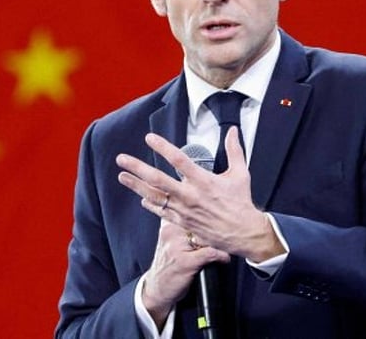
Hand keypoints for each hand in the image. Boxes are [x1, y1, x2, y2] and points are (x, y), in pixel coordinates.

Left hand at [117, 128, 283, 261]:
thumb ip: (234, 150)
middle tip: (122, 159)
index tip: (149, 138)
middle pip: (158, 179)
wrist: (243, 233)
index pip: (178, 160)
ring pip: (155, 196)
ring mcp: (184, 210)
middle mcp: (190, 195)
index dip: (162, 147)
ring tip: (122, 177)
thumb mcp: (240, 174)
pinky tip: (142, 197)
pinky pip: (162, 212)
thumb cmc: (241, 204)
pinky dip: (150, 204)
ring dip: (137, 186)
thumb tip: (233, 131)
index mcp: (204, 181)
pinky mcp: (183, 222)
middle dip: (137, 168)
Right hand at [140, 220, 229, 326]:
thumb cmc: (167, 264)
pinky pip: (211, 253)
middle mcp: (171, 232)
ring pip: (207, 235)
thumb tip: (208, 214)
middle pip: (202, 220)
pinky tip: (224, 258)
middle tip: (230, 229)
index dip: (210, 211)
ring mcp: (177, 246)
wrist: (156, 288)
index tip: (223, 213)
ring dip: (221, 241)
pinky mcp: (185, 262)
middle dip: (218, 225)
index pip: (192, 209)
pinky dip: (222, 256)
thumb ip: (182, 225)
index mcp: (168, 223)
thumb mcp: (171, 239)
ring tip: (226, 244)